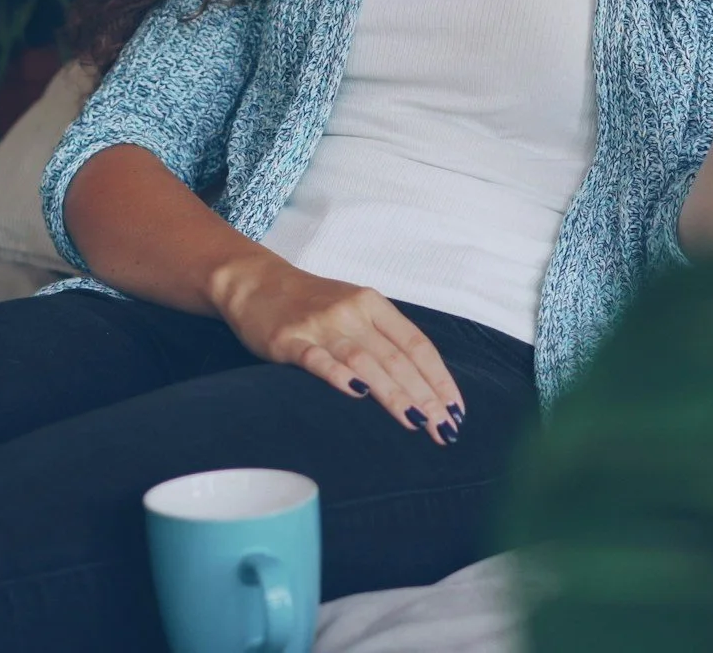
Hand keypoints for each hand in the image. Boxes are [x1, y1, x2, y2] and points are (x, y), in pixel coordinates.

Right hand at [208, 253, 466, 445]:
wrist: (255, 281)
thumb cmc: (311, 304)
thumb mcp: (354, 309)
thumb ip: (384, 339)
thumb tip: (423, 384)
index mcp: (374, 305)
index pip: (417, 346)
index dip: (440, 379)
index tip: (457, 411)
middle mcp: (352, 313)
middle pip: (397, 359)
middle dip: (425, 397)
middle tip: (444, 430)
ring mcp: (320, 325)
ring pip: (366, 361)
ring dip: (394, 393)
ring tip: (417, 422)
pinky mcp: (288, 339)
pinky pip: (317, 358)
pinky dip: (338, 375)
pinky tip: (356, 393)